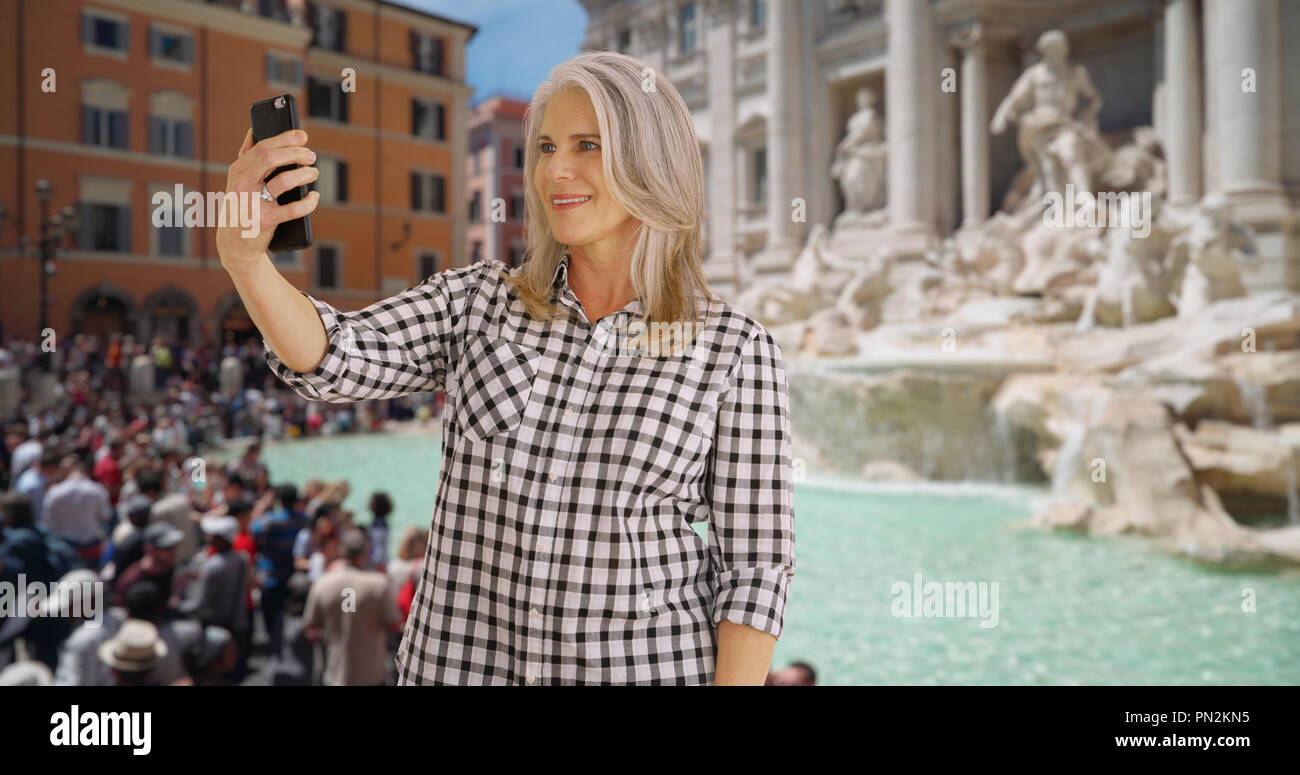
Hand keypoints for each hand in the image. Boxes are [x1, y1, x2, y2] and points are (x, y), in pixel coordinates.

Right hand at [216, 128, 320, 272]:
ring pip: (284, 181)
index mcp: (237, 172)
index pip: (262, 147)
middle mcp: (242, 185)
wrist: (234, 245)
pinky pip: (293, 209)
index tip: (302, 135)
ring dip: (304, 175)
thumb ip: (246, 158)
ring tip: (313, 172)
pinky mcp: (265, 222)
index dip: (284, 139)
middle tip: (311, 155)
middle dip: (295, 153)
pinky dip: (308, 202)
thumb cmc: (241, 207)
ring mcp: (252, 204)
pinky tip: (314, 197)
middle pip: (271, 159)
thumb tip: (253, 131)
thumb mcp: (237, 182)